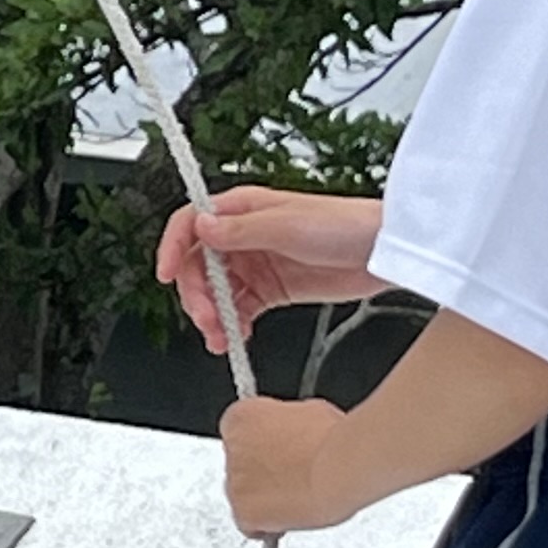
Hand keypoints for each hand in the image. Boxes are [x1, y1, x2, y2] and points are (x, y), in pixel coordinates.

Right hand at [156, 185, 388, 355]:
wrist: (383, 252)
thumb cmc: (344, 224)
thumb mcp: (288, 225)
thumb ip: (241, 230)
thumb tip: (201, 228)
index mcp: (241, 210)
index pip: (190, 226)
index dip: (172, 248)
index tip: (165, 275)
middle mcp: (243, 237)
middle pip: (198, 266)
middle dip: (197, 295)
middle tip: (208, 319)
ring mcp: (256, 264)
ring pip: (216, 293)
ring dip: (213, 316)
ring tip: (221, 337)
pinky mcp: (271, 290)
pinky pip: (240, 310)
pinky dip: (233, 325)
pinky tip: (237, 337)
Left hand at [218, 395, 357, 538]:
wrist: (338, 469)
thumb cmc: (331, 441)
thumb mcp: (308, 414)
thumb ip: (287, 424)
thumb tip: (295, 433)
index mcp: (241, 417)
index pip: (240, 433)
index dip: (264, 446)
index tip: (278, 454)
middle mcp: (232, 447)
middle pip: (241, 464)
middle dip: (262, 472)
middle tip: (290, 478)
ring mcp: (235, 480)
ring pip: (243, 494)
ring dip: (263, 498)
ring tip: (296, 499)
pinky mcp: (243, 511)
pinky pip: (248, 524)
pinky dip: (265, 526)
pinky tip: (286, 519)